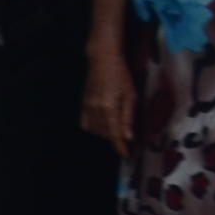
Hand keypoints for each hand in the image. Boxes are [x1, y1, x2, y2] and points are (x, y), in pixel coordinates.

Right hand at [79, 37, 133, 151]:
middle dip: (115, 137)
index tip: (125, 155)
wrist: (102, 59)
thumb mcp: (131, 94)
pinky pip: (85, 123)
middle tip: (125, 133)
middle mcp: (96, 109)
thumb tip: (128, 136)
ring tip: (115, 126)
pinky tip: (102, 124)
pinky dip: (94, 128)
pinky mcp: (83, 103)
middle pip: (105, 133)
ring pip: (95, 130)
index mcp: (110, 107)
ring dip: (105, 133)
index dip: (119, 147)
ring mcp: (87, 106)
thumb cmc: (120, 74)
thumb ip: (128, 117)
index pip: (114, 134)